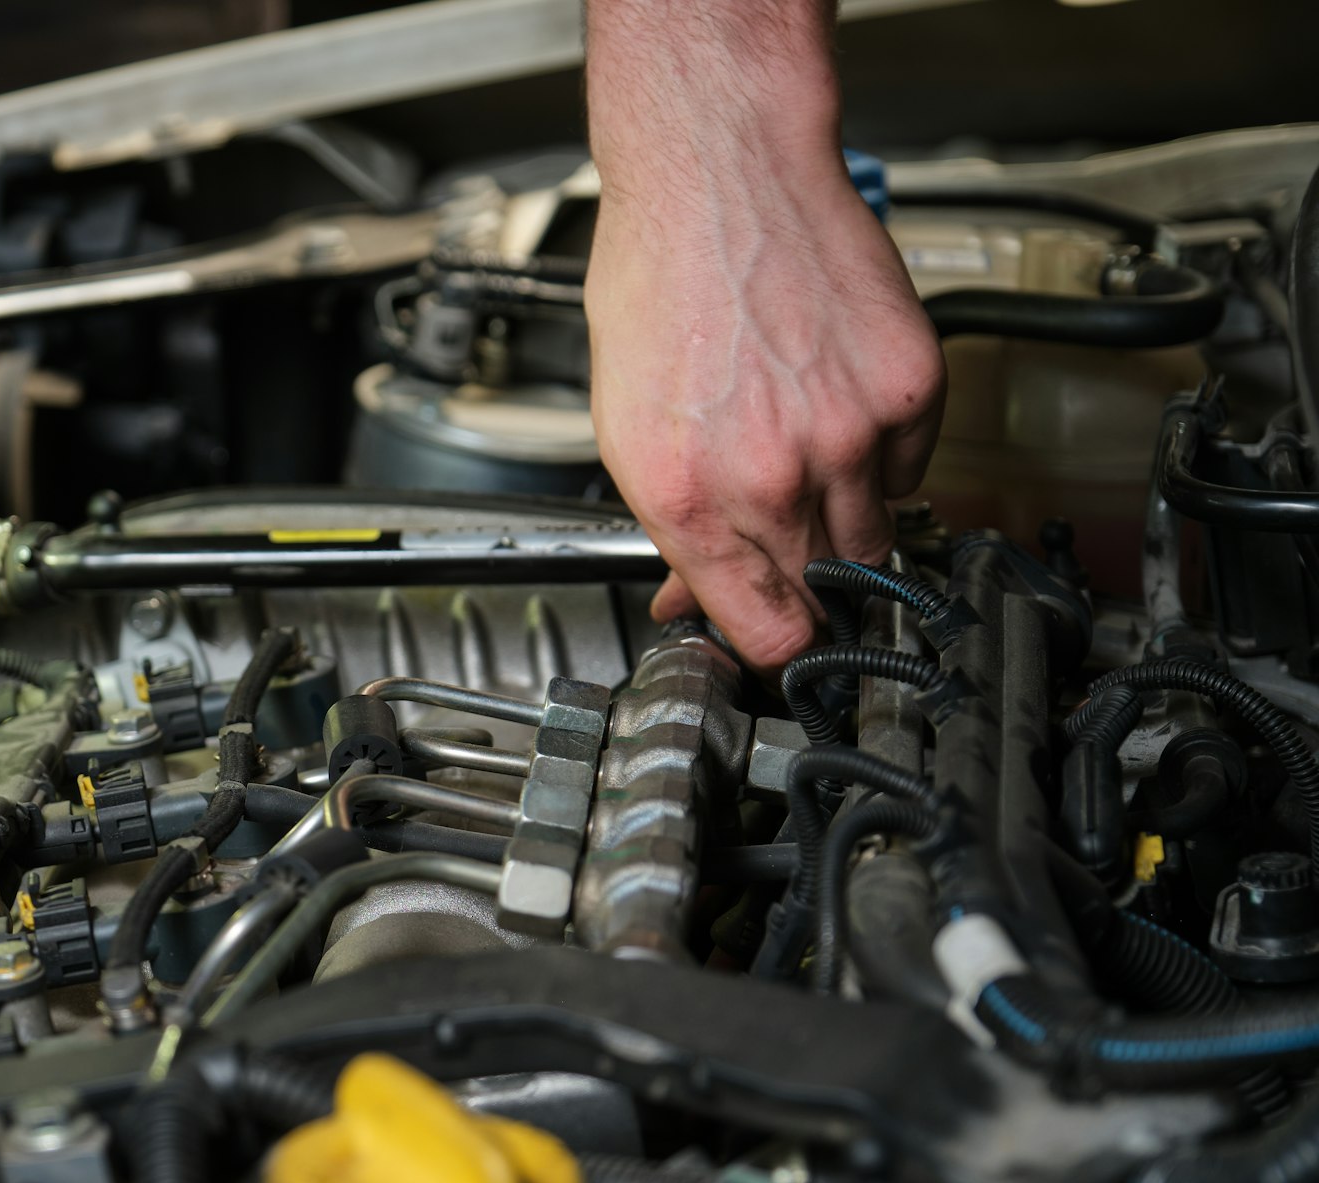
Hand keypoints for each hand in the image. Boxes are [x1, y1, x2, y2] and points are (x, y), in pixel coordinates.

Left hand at [588, 159, 944, 667]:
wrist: (721, 176)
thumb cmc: (659, 282)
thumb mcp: (629, 426)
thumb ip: (674, 526)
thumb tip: (694, 595)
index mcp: (689, 499)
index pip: (768, 633)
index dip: (778, 647)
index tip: (784, 642)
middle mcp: (772, 477)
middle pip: (826, 591)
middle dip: (809, 579)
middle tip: (792, 534)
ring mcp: (849, 434)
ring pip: (878, 535)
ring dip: (849, 518)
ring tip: (809, 452)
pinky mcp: (909, 388)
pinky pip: (913, 464)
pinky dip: (885, 452)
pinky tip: (839, 402)